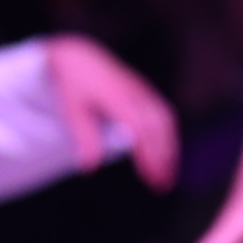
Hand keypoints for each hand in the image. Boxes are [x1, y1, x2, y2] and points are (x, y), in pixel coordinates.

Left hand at [46, 35, 179, 188]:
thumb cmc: (73, 86)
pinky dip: (168, 136)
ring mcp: (143, 90)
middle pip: (159, 126)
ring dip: (169, 148)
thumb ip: (84, 138)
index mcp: (117, 97)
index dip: (148, 154)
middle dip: (164, 156)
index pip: (140, 130)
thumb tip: (90, 168)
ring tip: (166, 176)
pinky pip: (164, 114)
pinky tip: (165, 155)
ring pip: (165, 120)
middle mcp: (134, 92)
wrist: (79, 57)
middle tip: (162, 185)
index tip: (151, 177)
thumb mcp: (72, 110)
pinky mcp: (145, 92)